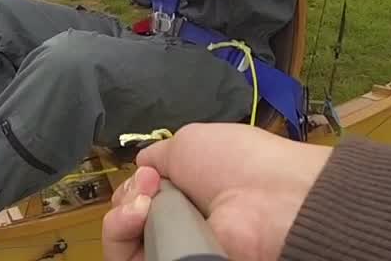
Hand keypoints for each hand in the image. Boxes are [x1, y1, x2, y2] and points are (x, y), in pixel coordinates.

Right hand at [101, 123, 330, 260]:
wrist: (270, 201)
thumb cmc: (236, 162)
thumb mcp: (190, 142)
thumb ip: (160, 155)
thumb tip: (141, 163)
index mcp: (189, 188)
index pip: (143, 194)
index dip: (135, 182)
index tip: (147, 172)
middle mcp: (180, 219)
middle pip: (127, 214)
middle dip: (126, 195)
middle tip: (147, 186)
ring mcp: (175, 246)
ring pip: (121, 238)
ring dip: (120, 214)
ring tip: (140, 204)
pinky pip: (129, 259)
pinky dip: (121, 236)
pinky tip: (139, 217)